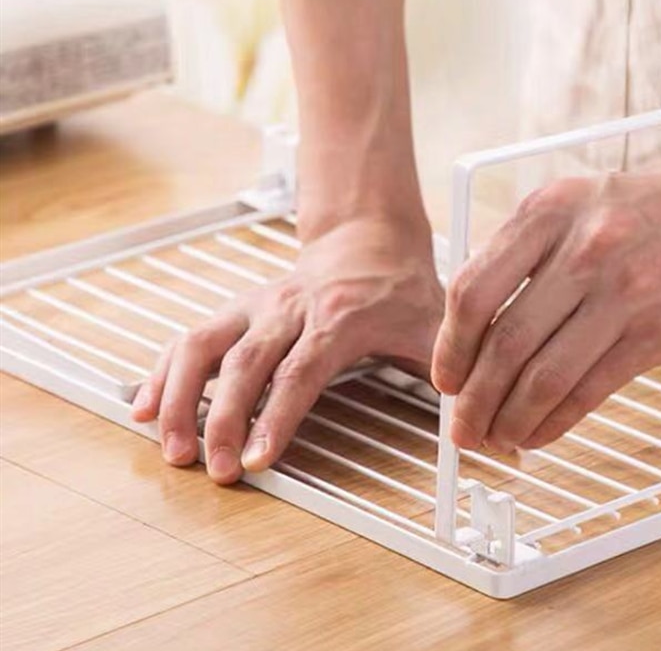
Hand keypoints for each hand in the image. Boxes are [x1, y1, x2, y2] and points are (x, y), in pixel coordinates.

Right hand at [132, 216, 442, 483]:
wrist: (368, 236)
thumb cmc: (401, 284)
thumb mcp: (433, 324)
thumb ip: (448, 372)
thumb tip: (470, 424)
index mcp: (340, 316)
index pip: (301, 369)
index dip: (276, 414)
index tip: (256, 459)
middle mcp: (291, 308)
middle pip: (245, 361)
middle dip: (222, 417)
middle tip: (212, 469)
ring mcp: (259, 306)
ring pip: (205, 343)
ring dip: (180, 394)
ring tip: (168, 445)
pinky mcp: (240, 308)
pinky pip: (193, 335)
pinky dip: (164, 370)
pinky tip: (145, 404)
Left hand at [431, 150, 660, 452]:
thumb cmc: (640, 207)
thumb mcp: (568, 205)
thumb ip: (520, 257)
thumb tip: (473, 332)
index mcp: (545, 213)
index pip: (472, 291)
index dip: (449, 346)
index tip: (444, 378)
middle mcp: (581, 250)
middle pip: (505, 343)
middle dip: (474, 398)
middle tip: (462, 427)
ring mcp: (623, 292)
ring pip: (545, 376)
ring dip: (510, 419)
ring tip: (495, 437)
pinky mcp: (657, 332)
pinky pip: (589, 390)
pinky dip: (554, 422)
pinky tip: (537, 433)